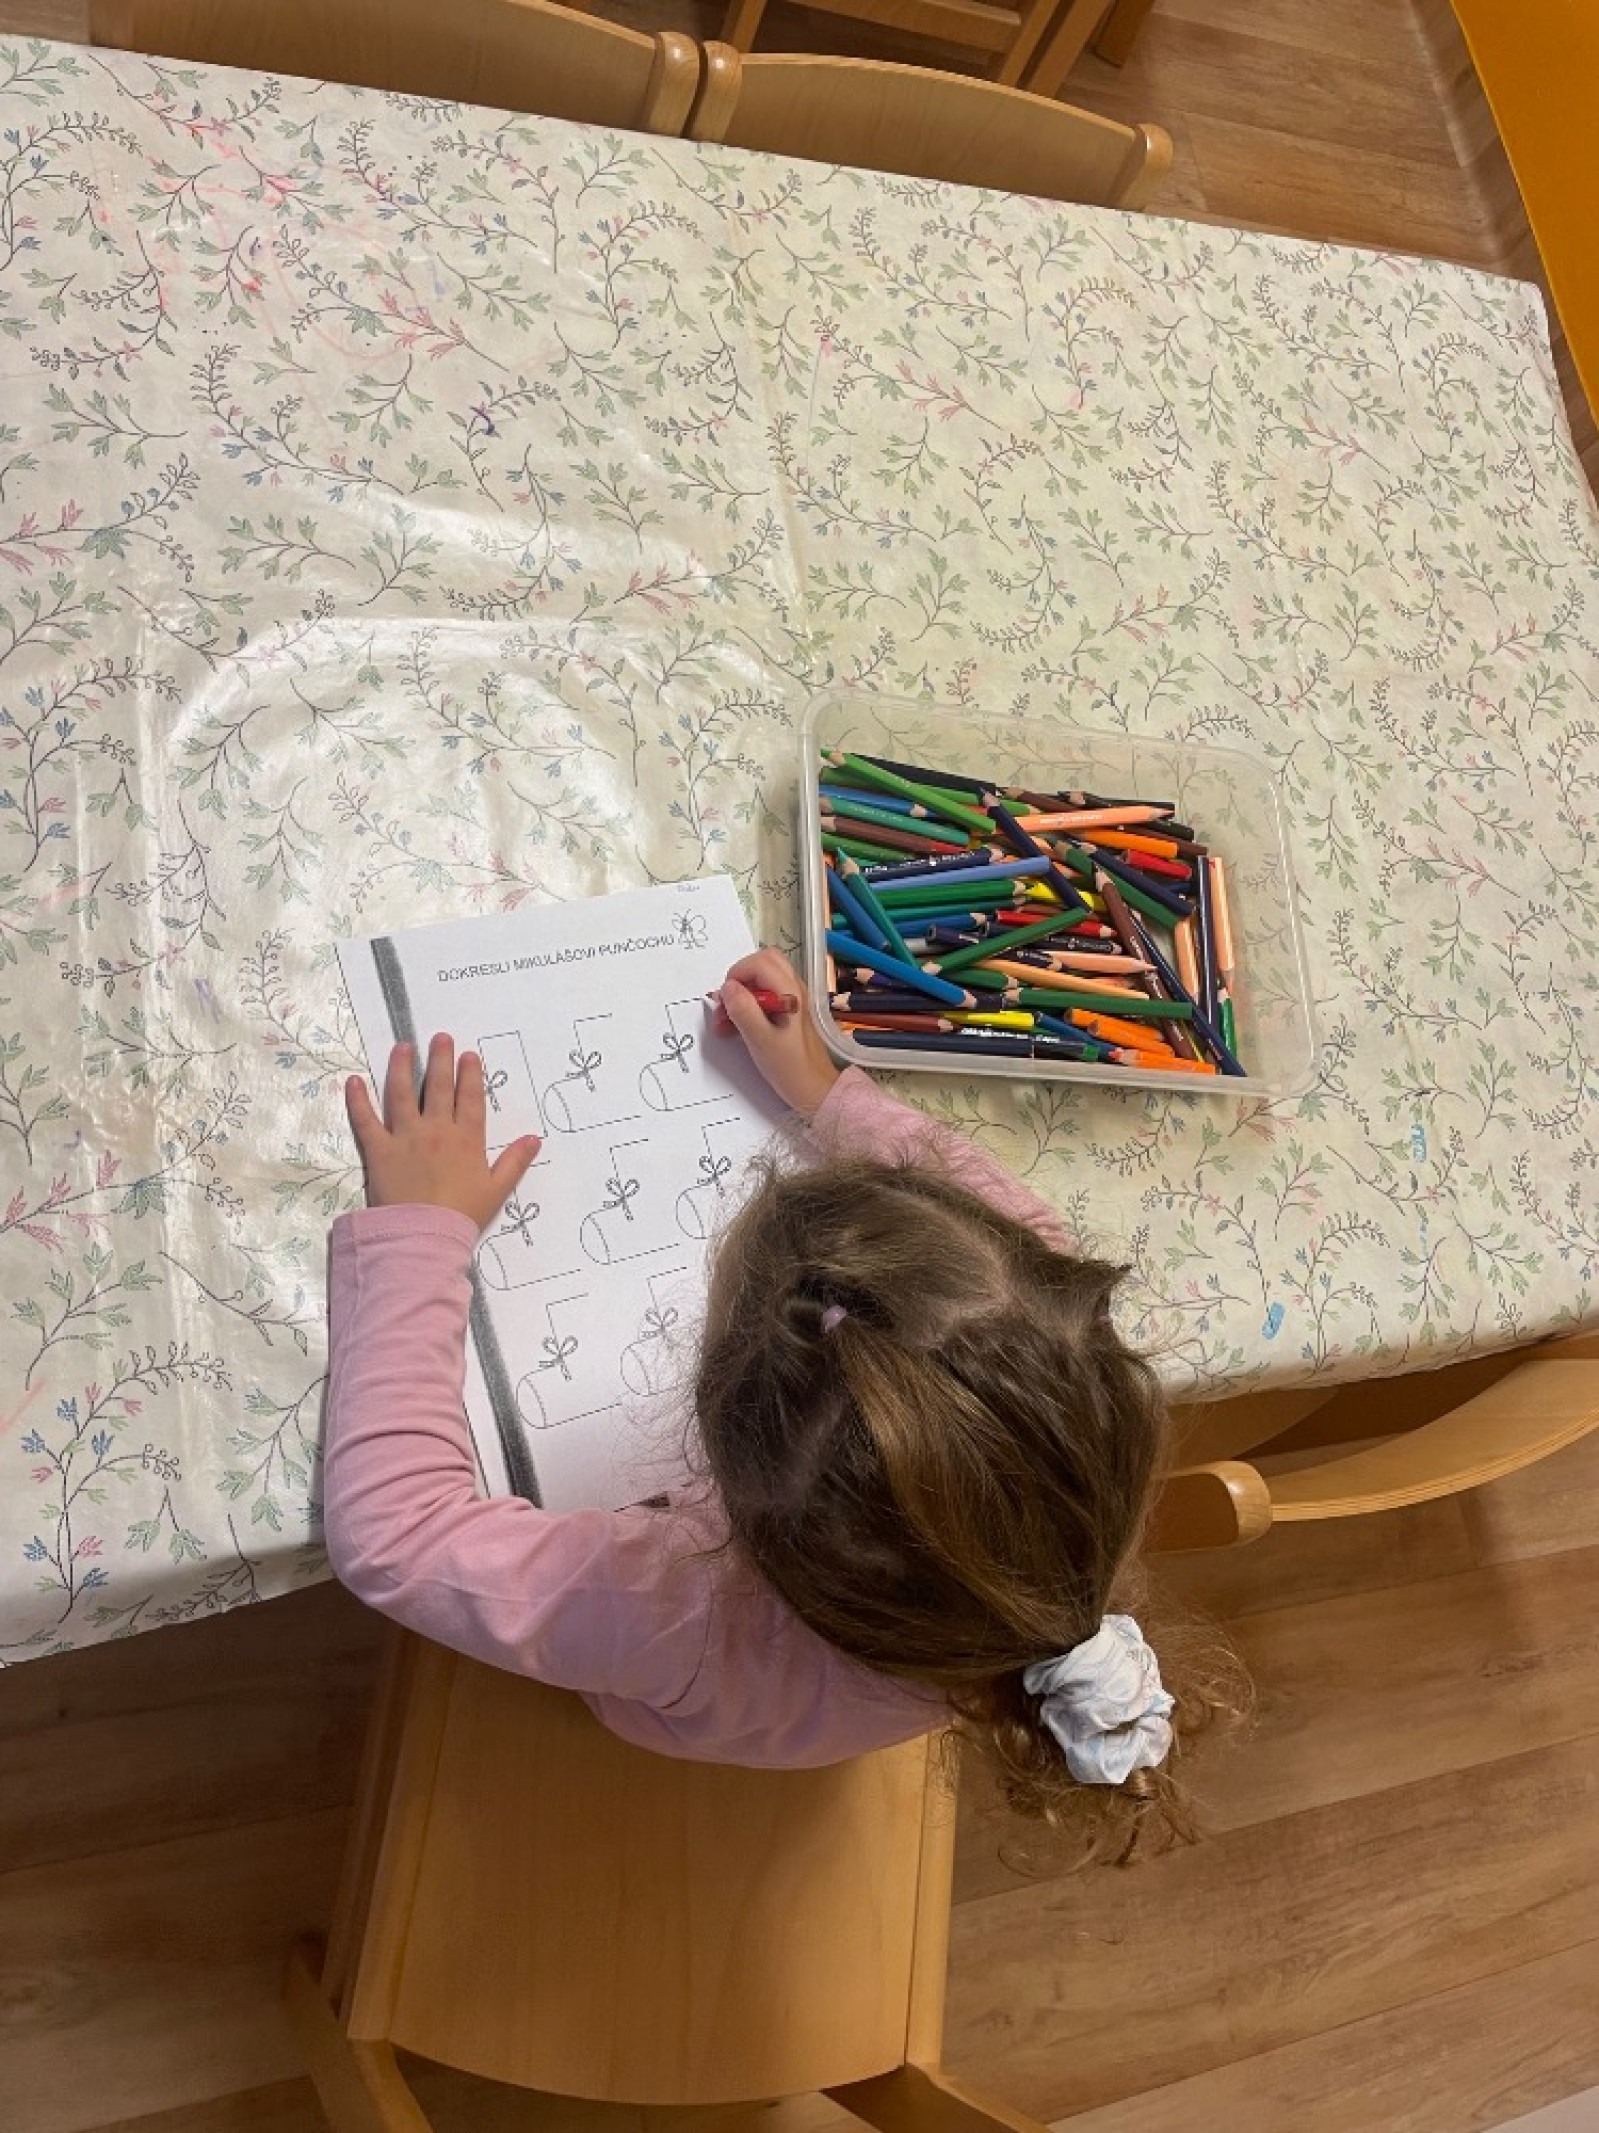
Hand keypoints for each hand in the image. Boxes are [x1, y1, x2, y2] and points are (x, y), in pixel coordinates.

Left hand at [346, 1035, 540, 1228]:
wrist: (424, 1236)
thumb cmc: (462, 1214)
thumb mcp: (496, 1190)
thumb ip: (514, 1162)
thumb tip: (535, 1139)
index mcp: (466, 1139)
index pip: (469, 1098)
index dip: (470, 1075)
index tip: (468, 1055)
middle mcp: (436, 1130)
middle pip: (437, 1087)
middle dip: (439, 1059)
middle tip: (440, 1038)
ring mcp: (405, 1137)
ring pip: (401, 1094)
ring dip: (401, 1067)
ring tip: (402, 1047)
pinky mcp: (378, 1150)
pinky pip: (365, 1121)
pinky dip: (358, 1101)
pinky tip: (354, 1081)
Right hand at [712, 949, 840, 1118]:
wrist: (816, 1089)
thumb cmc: (789, 1067)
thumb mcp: (760, 1040)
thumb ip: (743, 1009)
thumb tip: (728, 987)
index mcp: (790, 992)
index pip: (759, 962)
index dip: (737, 975)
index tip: (725, 1000)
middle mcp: (795, 989)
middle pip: (764, 962)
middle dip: (740, 978)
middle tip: (727, 1004)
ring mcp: (795, 999)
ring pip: (765, 978)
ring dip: (743, 992)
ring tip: (727, 1019)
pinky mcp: (791, 1011)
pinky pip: (768, 994)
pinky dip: (751, 1003)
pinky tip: (737, 1026)